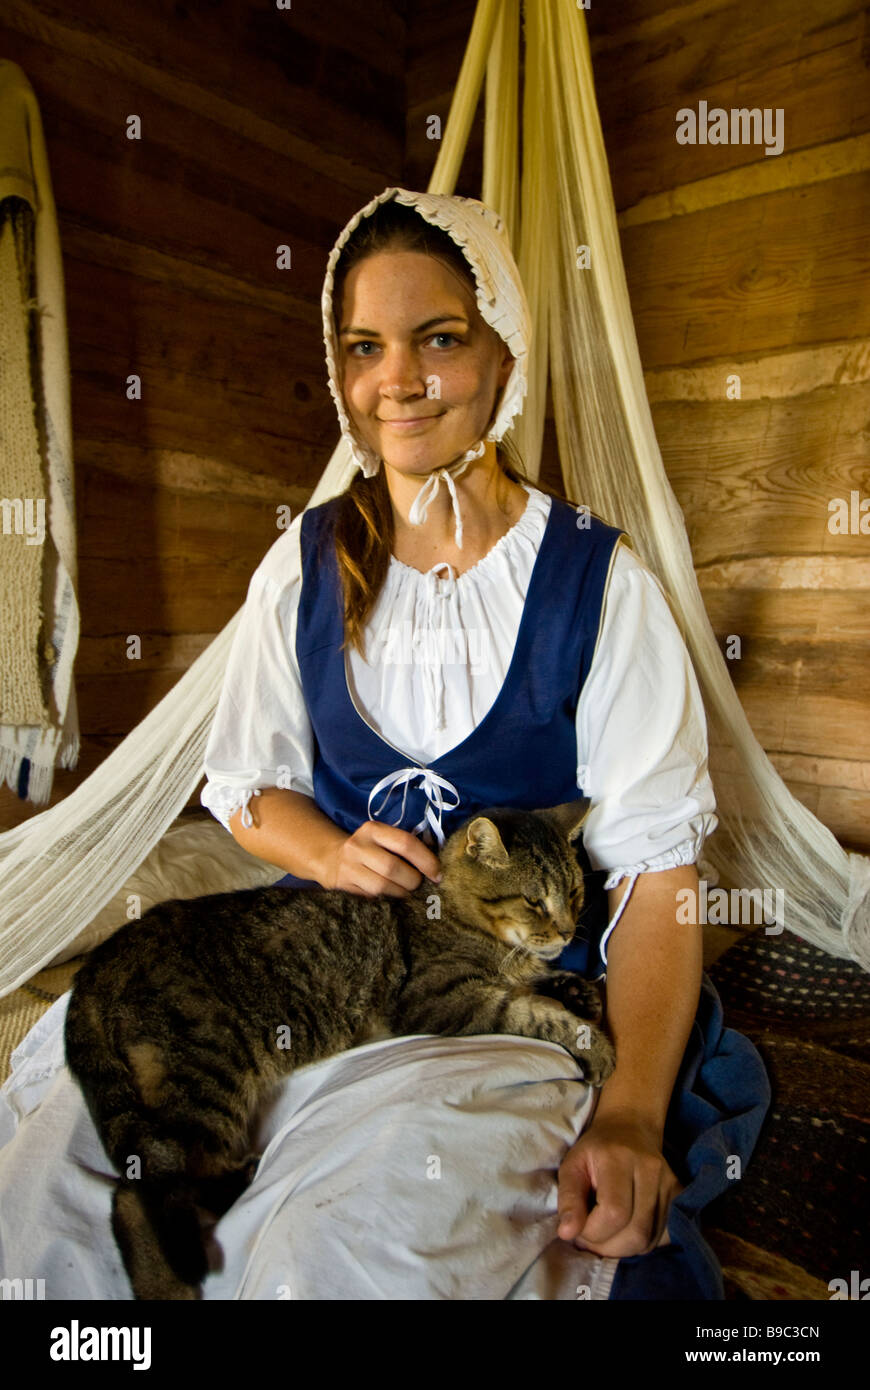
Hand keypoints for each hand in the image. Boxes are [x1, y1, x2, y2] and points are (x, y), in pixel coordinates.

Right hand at [321, 820, 442, 896]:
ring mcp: (348, 867)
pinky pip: (372, 897)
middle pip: (393, 867)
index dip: (426, 861)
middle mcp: (358, 846)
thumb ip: (407, 846)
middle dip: (413, 880)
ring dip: (401, 893)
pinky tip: (390, 896)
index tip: (437, 874)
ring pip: (382, 886)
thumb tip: (436, 865)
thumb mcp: (384, 838)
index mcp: (374, 829)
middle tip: (418, 884)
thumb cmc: (370, 849)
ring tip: (405, 891)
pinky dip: (387, 899)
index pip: (405, 843)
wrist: (331, 858)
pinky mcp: (342, 885)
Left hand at [556, 1113, 682, 1256]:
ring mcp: (670, 1182)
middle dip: (607, 1246)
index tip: (578, 1227)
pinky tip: (625, 1230)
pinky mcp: (680, 1194)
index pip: (614, 1213)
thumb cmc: (596, 1150)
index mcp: (619, 1158)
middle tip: (590, 1237)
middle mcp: (651, 1169)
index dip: (593, 1231)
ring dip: (622, 1248)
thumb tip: (567, 1233)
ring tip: (605, 1233)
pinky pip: (663, 1237)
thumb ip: (568, 1199)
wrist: (630, 1128)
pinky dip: (641, 1244)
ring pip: (649, 1240)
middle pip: (636, 1233)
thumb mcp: (572, 1166)